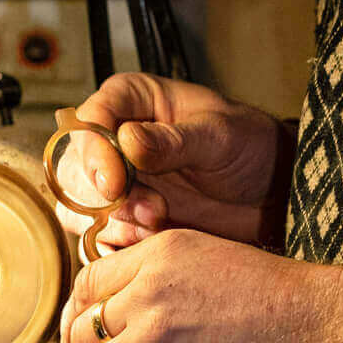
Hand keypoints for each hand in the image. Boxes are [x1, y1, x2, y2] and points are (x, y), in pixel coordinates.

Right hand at [51, 73, 293, 253]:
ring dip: (113, 222)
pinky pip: (98, 234)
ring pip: (78, 206)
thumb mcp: (220, 136)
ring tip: (157, 222)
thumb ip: (174, 141)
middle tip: (151, 209)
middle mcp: (114, 137)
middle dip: (104, 196)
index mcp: (132, 100)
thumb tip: (128, 141)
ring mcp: (116, 178)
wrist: (270, 190)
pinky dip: (120, 242)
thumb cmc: (249, 145)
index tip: (115, 183)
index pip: (88, 120)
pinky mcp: (125, 215)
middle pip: (73, 167)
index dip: (92, 152)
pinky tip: (154, 238)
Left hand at [59, 228, 342, 342]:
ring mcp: (159, 339)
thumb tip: (136, 316)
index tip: (93, 340)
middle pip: (83, 333)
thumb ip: (169, 279)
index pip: (89, 284)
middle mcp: (150, 291)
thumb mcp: (218, 260)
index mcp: (161, 254)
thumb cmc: (290, 299)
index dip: (83, 317)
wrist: (330, 326)